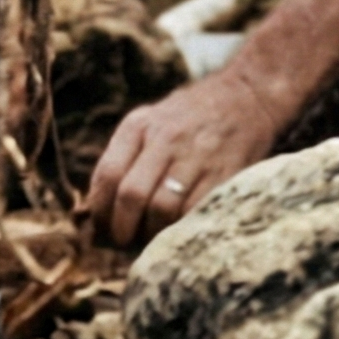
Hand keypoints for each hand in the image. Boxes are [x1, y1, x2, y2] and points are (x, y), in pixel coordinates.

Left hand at [85, 67, 294, 246]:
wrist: (246, 95)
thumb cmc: (188, 118)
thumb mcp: (149, 122)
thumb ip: (124, 158)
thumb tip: (93, 210)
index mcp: (139, 126)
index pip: (107, 175)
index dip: (100, 210)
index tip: (102, 229)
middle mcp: (164, 138)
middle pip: (131, 195)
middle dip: (123, 229)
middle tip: (125, 242)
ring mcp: (196, 156)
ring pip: (162, 209)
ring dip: (153, 235)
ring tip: (153, 241)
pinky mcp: (225, 173)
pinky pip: (196, 212)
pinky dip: (183, 230)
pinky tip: (179, 233)